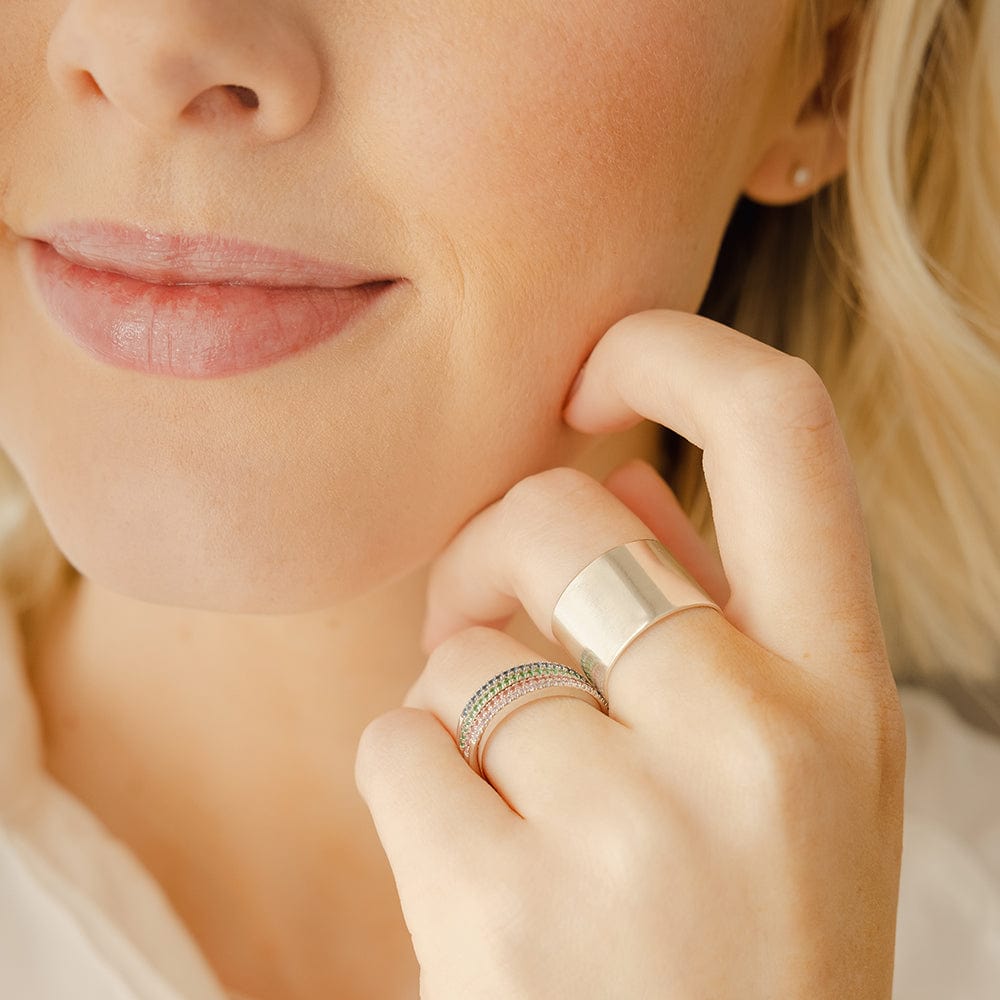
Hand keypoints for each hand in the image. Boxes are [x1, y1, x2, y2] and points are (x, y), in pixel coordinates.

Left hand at [354, 309, 905, 999]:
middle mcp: (759, 742)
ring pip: (464, 649)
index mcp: (841, 693)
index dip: (670, 352)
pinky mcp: (504, 913)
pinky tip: (472, 868)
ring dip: (459, 699)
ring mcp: (635, 832)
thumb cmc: (737, 943)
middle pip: (561, 516)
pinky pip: (398, 744)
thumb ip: (717, 614)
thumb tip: (630, 484)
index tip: (590, 383)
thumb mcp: (783, 779)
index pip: (783, 425)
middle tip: (479, 619)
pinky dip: (410, 780)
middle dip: (490, 548)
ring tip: (515, 799)